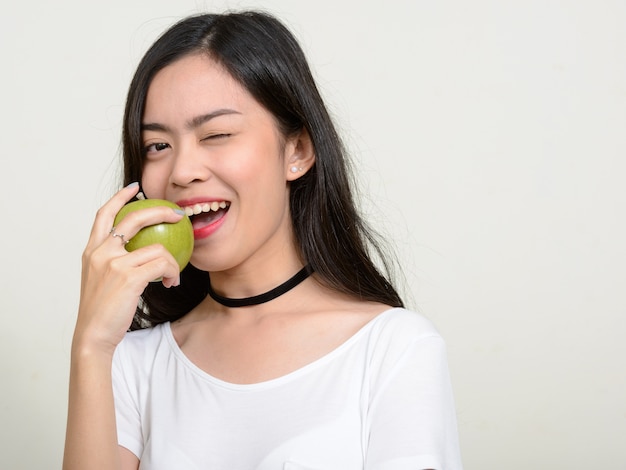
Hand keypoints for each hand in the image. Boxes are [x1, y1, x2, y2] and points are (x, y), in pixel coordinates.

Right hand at [73, 183, 183, 354]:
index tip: (135, 188)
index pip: (104, 214)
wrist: (93, 336)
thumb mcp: (101, 280)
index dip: (120, 197)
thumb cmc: (102, 312)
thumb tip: (141, 253)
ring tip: (172, 276)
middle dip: (161, 211)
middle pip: (134, 218)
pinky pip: (162, 265)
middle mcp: (100, 252)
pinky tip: (171, 283)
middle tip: (178, 214)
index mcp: (91, 251)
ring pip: (157, 248)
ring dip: (171, 262)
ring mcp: (114, 263)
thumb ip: (114, 263)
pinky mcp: (129, 277)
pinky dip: (172, 273)